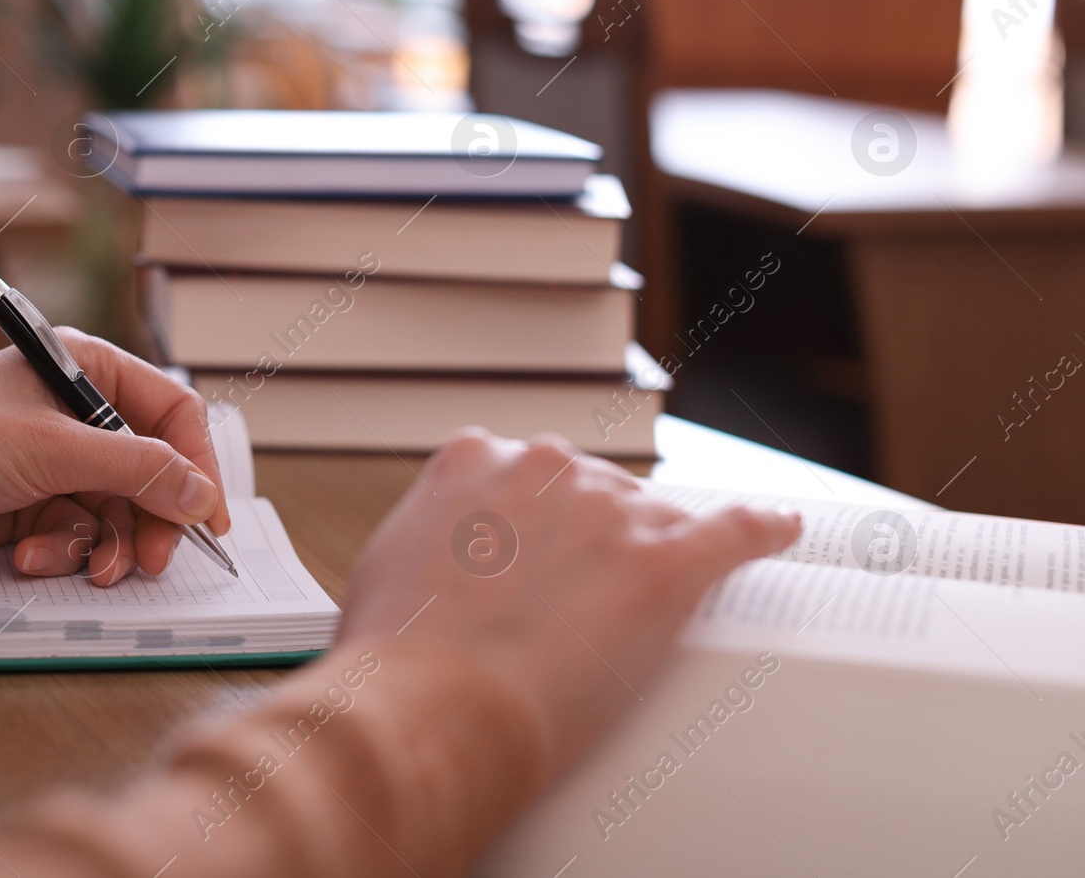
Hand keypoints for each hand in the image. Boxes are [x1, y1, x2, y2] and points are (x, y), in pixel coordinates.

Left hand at [0, 330, 229, 585]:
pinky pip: (78, 536)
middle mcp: (73, 414)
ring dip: (105, 546)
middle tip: (152, 560)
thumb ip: (134, 471)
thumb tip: (201, 494)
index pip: (171, 413)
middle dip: (152, 519)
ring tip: (89, 569)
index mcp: (83, 370)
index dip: (197, 464)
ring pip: (118, 512)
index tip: (208, 516)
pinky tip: (29, 558)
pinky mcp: (27, 509)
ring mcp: (50, 464)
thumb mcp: (47, 451)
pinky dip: (63, 554)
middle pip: (152, 471)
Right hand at [338, 429, 798, 778]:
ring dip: (651, 553)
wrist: (432, 706)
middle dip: (590, 539)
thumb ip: (427, 539)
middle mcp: (543, 467)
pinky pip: (735, 531)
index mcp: (472, 461)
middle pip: (593, 490)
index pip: (521, 469)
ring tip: (640, 607)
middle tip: (574, 602)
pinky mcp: (663, 564)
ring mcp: (607, 510)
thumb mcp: (385, 568)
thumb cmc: (395, 655)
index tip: (536, 550)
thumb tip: (435, 564)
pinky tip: (781, 531)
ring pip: (656, 515)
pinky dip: (763, 530)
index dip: (533, 518)